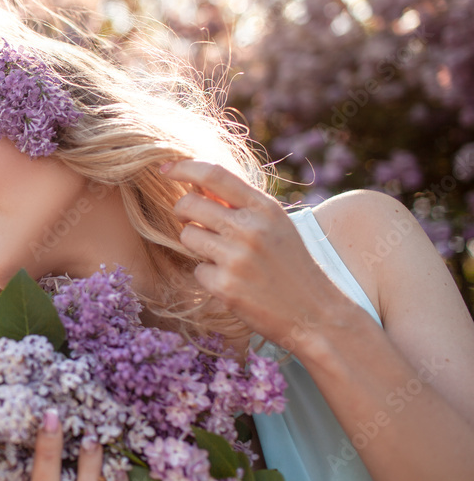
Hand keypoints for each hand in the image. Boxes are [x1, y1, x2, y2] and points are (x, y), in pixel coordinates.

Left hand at [161, 159, 357, 355]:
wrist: (316, 314)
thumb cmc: (291, 265)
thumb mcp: (275, 224)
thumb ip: (240, 203)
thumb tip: (196, 183)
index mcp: (264, 208)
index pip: (214, 174)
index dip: (183, 166)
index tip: (164, 167)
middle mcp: (250, 229)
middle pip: (189, 204)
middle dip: (183, 211)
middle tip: (194, 222)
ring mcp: (236, 259)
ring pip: (187, 236)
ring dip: (196, 245)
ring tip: (223, 256)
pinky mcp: (225, 287)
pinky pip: (197, 270)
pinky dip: (209, 276)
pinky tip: (234, 282)